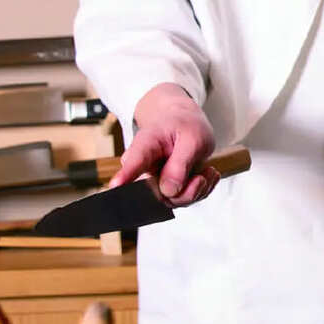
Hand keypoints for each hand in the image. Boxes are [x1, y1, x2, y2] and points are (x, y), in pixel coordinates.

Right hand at [110, 82, 218, 207]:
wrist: (184, 122)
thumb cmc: (184, 125)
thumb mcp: (191, 138)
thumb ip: (180, 163)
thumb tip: (170, 190)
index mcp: (144, 147)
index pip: (132, 163)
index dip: (125, 176)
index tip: (116, 186)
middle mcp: (144, 168)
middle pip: (156, 195)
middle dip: (185, 192)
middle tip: (202, 178)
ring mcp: (155, 181)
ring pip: (172, 201)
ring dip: (197, 190)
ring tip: (207, 172)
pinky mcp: (167, 189)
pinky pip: (184, 200)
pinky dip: (201, 191)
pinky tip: (207, 175)